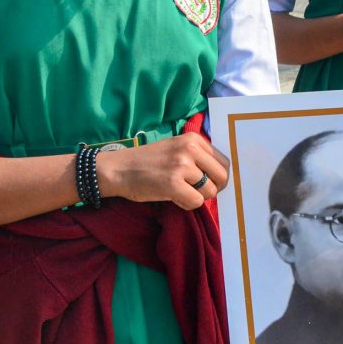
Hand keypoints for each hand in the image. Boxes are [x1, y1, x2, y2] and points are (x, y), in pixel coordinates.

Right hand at [97, 133, 229, 209]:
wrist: (118, 168)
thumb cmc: (148, 161)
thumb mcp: (175, 148)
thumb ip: (197, 156)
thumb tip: (222, 176)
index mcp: (193, 139)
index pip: (224, 161)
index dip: (218, 176)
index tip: (208, 182)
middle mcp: (190, 149)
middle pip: (222, 176)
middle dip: (213, 188)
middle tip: (197, 192)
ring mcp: (182, 165)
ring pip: (210, 191)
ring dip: (197, 197)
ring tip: (180, 192)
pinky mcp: (173, 184)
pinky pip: (196, 202)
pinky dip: (187, 205)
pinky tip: (174, 198)